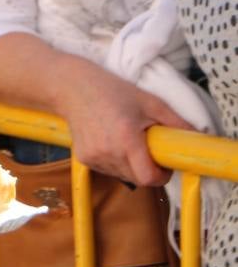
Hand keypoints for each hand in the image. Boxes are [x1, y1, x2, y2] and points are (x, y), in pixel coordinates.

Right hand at [56, 60, 194, 186]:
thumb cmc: (111, 90)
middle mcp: (108, 152)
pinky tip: (109, 141)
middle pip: (137, 179)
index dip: (161, 176)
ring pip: (122, 175)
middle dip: (147, 169)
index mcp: (126, 139)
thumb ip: (174, 122)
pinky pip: (107, 169)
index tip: (164, 165)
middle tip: (147, 149)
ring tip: (125, 141)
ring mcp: (93, 157)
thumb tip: (195, 137)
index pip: (149, 178)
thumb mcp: (148, 101)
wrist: (71, 87)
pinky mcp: (83, 158)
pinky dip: (114, 161)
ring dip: (130, 166)